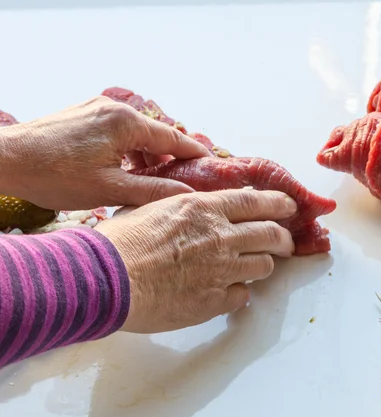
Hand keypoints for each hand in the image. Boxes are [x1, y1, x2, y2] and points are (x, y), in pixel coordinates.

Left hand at [0, 96, 210, 209]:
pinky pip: (117, 131)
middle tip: (182, 181)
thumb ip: (153, 190)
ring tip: (151, 181)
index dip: (195, 154)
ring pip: (136, 133)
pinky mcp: (83, 114)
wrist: (3, 160)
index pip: (173, 137)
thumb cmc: (53, 175)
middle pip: (155, 133)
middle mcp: (113, 109)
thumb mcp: (109, 189)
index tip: (212, 167)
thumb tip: (188, 195)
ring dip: (146, 155)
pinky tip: (124, 170)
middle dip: (169, 157)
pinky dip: (127, 150)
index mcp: (125, 122)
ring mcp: (96, 109)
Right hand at [94, 189, 296, 333]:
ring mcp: (222, 269)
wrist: (108, 279)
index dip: (279, 204)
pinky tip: (230, 292)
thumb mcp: (151, 207)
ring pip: (264, 266)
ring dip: (264, 265)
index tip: (289, 207)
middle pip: (271, 234)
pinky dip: (240, 293)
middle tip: (285, 242)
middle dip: (284, 238)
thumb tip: (189, 204)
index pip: (257, 202)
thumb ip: (179, 206)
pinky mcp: (215, 300)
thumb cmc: (120, 241)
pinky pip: (243, 296)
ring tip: (258, 266)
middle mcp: (221, 236)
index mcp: (205, 209)